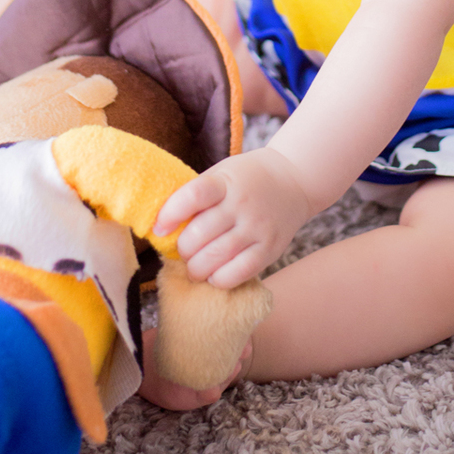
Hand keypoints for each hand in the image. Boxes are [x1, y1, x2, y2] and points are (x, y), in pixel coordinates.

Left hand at [154, 149, 312, 288]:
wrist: (294, 180)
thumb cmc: (246, 179)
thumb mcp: (222, 174)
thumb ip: (196, 195)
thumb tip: (162, 226)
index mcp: (226, 181)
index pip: (192, 197)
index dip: (170, 215)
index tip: (160, 229)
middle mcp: (242, 204)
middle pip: (199, 234)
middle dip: (183, 249)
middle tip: (184, 251)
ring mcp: (257, 228)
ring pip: (215, 258)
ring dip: (196, 268)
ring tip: (195, 266)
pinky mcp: (269, 250)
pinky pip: (237, 274)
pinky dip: (218, 279)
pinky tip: (214, 273)